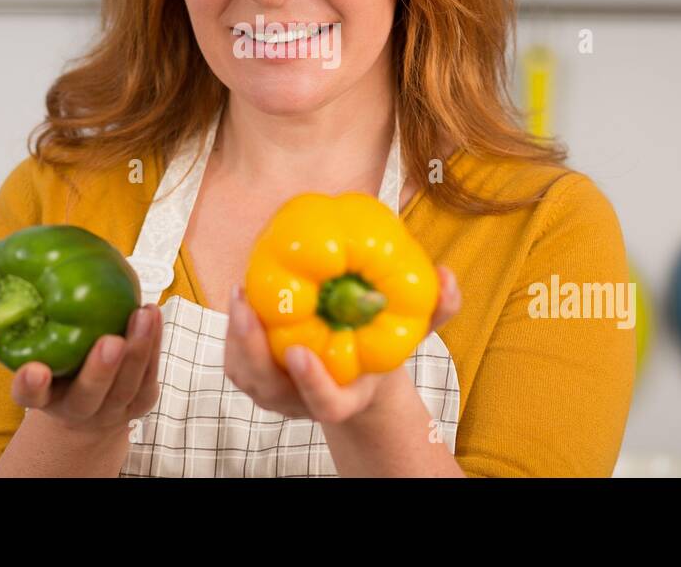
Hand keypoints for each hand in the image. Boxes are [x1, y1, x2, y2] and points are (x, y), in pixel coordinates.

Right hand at [8, 303, 162, 435]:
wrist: (92, 411)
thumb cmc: (62, 372)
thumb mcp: (42, 357)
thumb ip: (34, 332)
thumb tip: (28, 285)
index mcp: (45, 399)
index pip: (31, 396)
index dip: (31, 385)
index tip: (35, 370)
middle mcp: (77, 410)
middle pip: (88, 395)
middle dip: (101, 370)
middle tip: (111, 342)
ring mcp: (112, 410)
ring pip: (127, 385)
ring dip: (138, 349)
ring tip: (142, 316)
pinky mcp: (141, 401)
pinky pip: (150, 374)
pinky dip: (154, 343)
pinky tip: (153, 316)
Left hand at [223, 265, 460, 424]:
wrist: (360, 368)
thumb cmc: (385, 345)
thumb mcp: (417, 328)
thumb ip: (436, 308)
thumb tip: (446, 276)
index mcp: (347, 398)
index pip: (326, 404)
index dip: (312, 383)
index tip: (299, 352)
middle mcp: (307, 402)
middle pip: (269, 390)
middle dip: (252, 350)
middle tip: (248, 304)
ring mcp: (279, 393)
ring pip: (246, 375)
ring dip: (237, 336)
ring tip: (241, 289)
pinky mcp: (259, 376)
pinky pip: (237, 359)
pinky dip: (234, 330)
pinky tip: (243, 289)